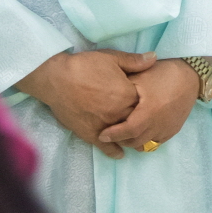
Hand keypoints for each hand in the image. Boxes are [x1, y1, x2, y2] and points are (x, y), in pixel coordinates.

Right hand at [14, 49, 153, 157]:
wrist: (56, 78)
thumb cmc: (85, 66)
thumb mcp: (112, 58)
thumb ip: (135, 61)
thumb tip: (155, 58)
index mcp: (128, 95)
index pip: (146, 102)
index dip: (147, 101)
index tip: (149, 100)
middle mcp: (119, 113)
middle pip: (136, 120)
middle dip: (140, 119)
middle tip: (144, 119)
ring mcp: (104, 125)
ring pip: (123, 135)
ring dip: (129, 135)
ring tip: (136, 137)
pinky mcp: (89, 133)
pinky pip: (105, 146)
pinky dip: (113, 151)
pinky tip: (120, 154)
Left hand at [97, 58, 201, 154]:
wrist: (191, 75)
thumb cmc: (163, 73)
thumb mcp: (140, 76)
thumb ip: (122, 89)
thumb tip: (105, 100)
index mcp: (149, 111)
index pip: (128, 130)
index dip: (114, 135)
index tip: (102, 135)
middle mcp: (159, 124)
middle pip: (135, 141)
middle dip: (120, 140)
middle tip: (110, 135)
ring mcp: (168, 128)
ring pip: (145, 143)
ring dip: (132, 141)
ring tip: (124, 134)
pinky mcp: (174, 129)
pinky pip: (156, 141)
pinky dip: (145, 140)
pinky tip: (140, 132)